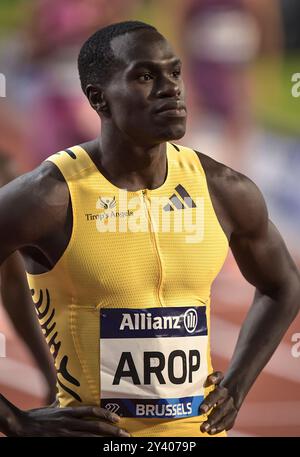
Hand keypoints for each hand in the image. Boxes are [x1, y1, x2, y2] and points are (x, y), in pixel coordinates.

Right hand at [4, 405, 129, 436]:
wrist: (20, 426)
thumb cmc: (36, 417)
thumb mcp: (51, 408)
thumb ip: (62, 404)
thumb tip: (66, 396)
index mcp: (68, 412)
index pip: (91, 411)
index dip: (105, 414)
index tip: (117, 418)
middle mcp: (68, 423)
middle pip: (94, 427)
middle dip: (112, 431)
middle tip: (125, 434)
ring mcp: (64, 434)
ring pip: (89, 439)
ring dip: (105, 442)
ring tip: (118, 444)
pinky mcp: (59, 443)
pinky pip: (78, 446)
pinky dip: (90, 447)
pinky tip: (99, 449)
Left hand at [199, 371, 237, 434]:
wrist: (237, 384)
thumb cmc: (222, 381)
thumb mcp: (220, 376)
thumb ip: (215, 376)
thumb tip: (210, 379)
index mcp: (224, 389)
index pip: (217, 395)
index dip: (210, 402)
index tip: (202, 410)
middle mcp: (229, 399)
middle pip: (221, 410)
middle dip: (213, 419)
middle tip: (203, 427)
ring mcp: (233, 407)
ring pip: (226, 418)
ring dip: (217, 425)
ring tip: (208, 431)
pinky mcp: (234, 413)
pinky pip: (230, 422)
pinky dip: (223, 427)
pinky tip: (214, 431)